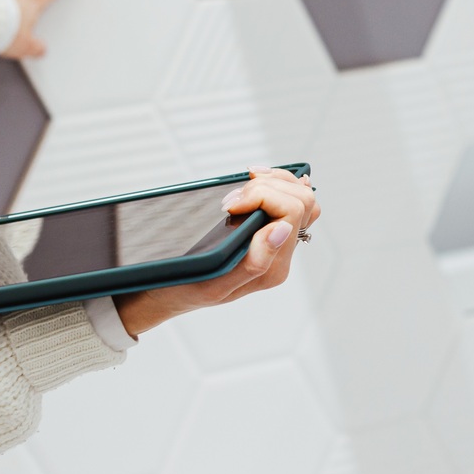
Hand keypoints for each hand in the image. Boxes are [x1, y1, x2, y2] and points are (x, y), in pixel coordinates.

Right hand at [114, 169, 321, 337]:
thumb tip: (282, 229)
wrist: (170, 292)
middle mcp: (282, 255)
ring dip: (275, 181)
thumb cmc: (186, 288)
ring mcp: (278, 242)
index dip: (263, 196)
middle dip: (269, 186)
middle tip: (233, 197)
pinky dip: (275, 183)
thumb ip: (254, 262)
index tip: (229, 204)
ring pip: (301, 198)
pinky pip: (289, 201)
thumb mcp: (214, 283)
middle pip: (302, 201)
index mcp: (273, 267)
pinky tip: (254, 181)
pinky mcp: (268, 231)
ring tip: (246, 182)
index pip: (292, 212)